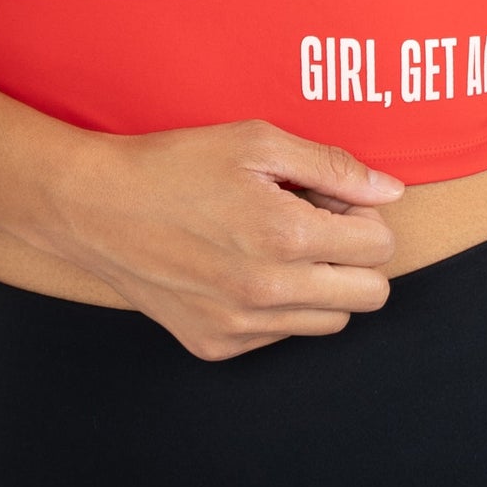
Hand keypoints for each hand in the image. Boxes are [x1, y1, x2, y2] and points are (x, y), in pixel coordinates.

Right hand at [46, 117, 405, 360]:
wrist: (96, 206)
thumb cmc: (176, 163)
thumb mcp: (256, 141)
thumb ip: (331, 165)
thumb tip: (390, 190)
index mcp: (284, 237)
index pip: (380, 247)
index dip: (364, 213)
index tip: (330, 195)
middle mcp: (268, 294)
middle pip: (370, 296)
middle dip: (356, 255)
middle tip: (315, 220)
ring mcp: (241, 327)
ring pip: (330, 322)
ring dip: (320, 282)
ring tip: (278, 241)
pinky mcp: (215, 345)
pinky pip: (280, 335)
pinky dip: (278, 303)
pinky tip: (242, 263)